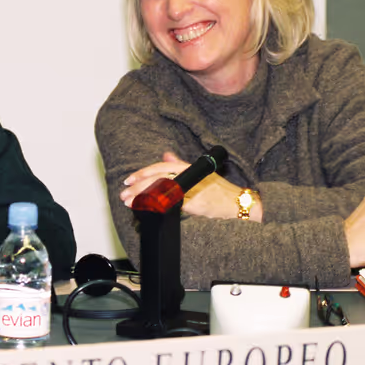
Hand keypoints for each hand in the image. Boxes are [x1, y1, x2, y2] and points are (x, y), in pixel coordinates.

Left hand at [121, 152, 256, 220]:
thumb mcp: (200, 172)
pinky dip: (159, 205)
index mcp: (188, 167)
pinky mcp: (197, 203)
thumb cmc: (221, 190)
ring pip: (162, 190)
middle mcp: (190, 175)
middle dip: (138, 186)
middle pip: (158, 178)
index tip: (128, 180)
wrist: (240, 203)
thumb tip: (166, 154)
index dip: (143, 173)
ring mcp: (193, 189)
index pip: (161, 167)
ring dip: (144, 197)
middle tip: (124, 194)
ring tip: (130, 202)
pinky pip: (173, 203)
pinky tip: (148, 209)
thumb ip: (180, 164)